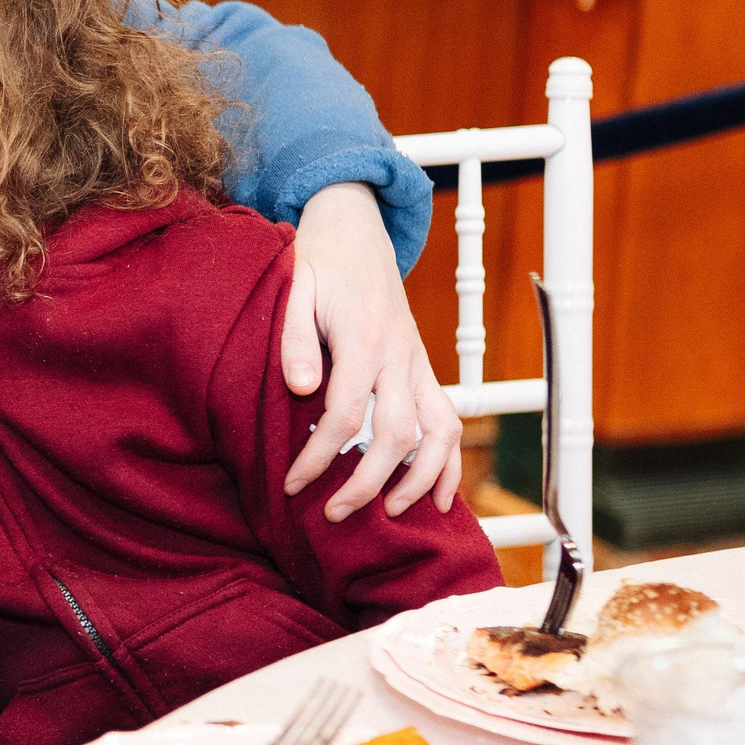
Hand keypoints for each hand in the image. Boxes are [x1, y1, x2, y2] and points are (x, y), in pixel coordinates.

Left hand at [280, 184, 462, 519]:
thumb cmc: (317, 262)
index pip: (343, 413)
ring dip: (422, 478)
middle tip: (335, 514)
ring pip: (439, 431)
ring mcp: (417, 363)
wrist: (355, 230)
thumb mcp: (293, 289)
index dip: (319, 456)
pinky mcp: (424, 368)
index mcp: (361, 340)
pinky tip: (442, 497)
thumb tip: (303, 389)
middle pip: (395, 433)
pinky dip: (451, 461)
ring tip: (394, 514)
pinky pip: (451, 420)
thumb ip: (295, 339)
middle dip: (368, 481)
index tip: (292, 485)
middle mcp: (397, 356)